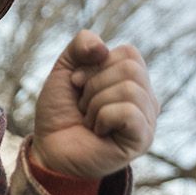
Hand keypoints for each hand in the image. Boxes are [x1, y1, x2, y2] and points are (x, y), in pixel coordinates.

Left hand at [28, 31, 157, 179]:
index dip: (96, 64)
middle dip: (94, 85)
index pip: (129, 53)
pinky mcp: (143, 140)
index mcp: (133, 81)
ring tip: (89, 120)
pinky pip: (129, 112)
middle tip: (83, 106)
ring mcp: (147, 120)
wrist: (48, 149)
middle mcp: (146, 100)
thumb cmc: (60, 112)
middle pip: (131, 69)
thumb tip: (102, 47)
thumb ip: (81, 45)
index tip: (77, 84)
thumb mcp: (64, 70)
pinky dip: (103, 117)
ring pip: (129, 89)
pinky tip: (97, 131)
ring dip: (95, 104)